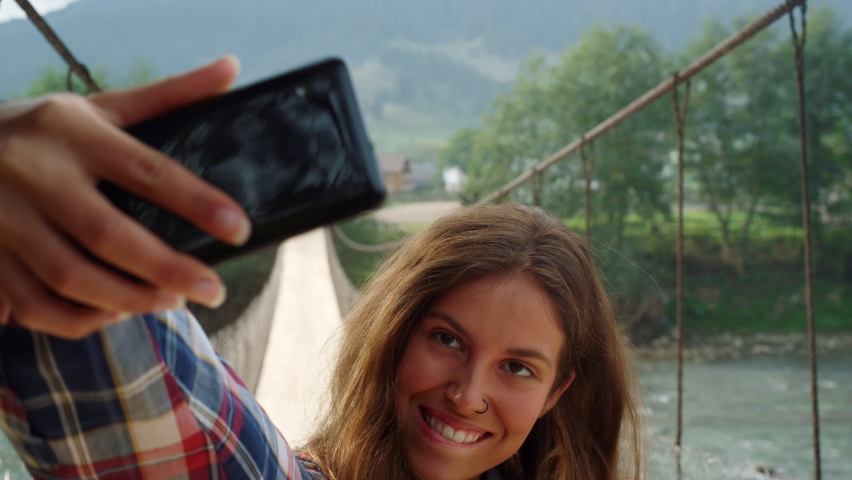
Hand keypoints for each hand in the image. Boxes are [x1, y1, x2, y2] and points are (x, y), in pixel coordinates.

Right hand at [0, 56, 250, 338]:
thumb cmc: (42, 129)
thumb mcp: (99, 106)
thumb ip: (167, 96)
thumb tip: (233, 70)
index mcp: (72, 132)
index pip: (147, 171)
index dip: (198, 204)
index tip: (239, 230)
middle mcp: (33, 173)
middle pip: (109, 235)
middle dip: (169, 269)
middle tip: (214, 290)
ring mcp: (3, 218)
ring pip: (71, 278)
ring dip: (130, 300)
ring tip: (173, 302)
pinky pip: (34, 305)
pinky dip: (81, 320)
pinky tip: (116, 314)